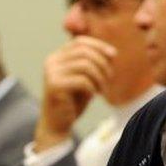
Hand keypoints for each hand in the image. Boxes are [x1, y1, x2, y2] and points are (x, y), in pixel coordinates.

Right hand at [33, 36, 115, 151]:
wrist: (57, 124)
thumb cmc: (74, 100)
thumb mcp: (86, 78)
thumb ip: (94, 63)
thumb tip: (112, 53)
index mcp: (57, 56)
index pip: (80, 41)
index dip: (99, 45)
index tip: (114, 55)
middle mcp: (51, 61)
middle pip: (84, 51)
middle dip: (103, 63)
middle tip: (109, 78)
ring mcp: (51, 73)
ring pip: (85, 65)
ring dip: (100, 77)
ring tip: (102, 88)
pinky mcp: (54, 86)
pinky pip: (83, 80)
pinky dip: (93, 87)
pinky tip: (93, 95)